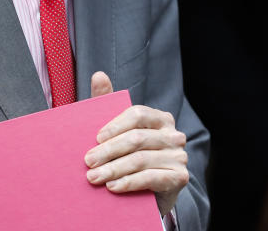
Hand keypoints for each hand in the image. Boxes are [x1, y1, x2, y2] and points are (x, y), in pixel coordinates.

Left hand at [83, 71, 188, 214]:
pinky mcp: (180, 177)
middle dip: (108, 151)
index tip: (95, 138)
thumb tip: (98, 75)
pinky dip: (129, 182)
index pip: (137, 114)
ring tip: (94, 178)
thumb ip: (107, 101)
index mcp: (160, 118)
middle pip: (137, 138)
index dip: (115, 126)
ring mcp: (179, 156)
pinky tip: (113, 187)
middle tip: (88, 162)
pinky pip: (151, 178)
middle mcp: (174, 135)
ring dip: (114, 170)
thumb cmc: (129, 155)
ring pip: (140, 160)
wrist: (150, 191)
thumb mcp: (117, 129)